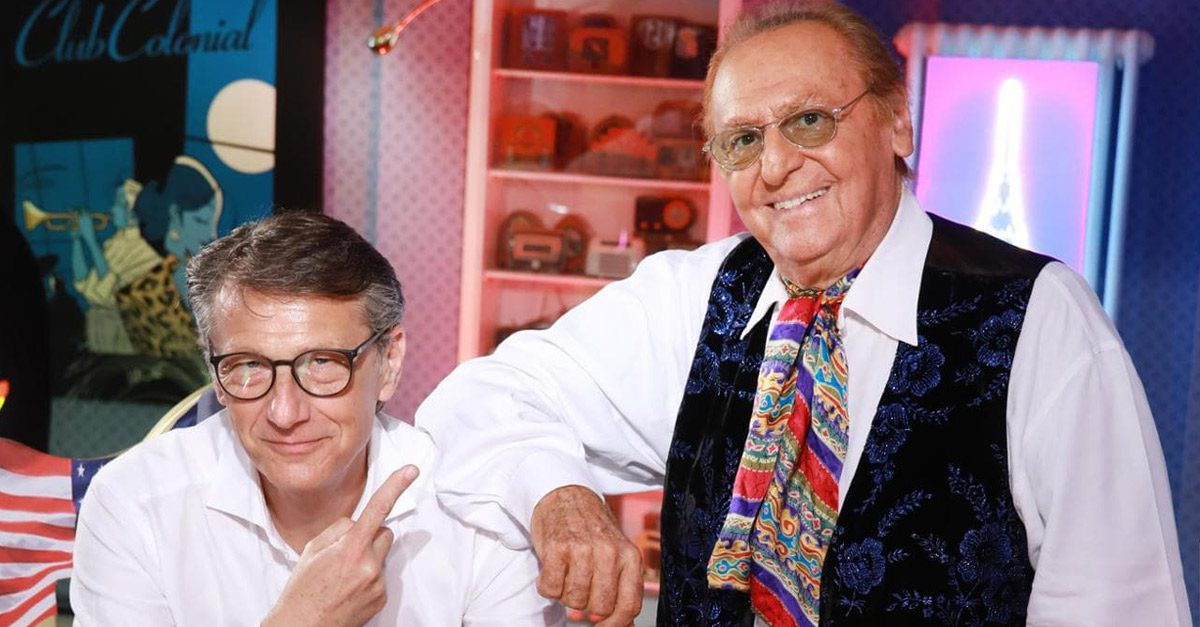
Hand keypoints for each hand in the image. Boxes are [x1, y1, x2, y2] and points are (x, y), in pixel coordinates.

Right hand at [262, 466, 419, 626]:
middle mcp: (369, 565)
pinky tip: (349, 589)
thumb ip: (339, 530)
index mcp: (350, 548)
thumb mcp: (312, 550)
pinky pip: (381, 576)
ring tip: (343, 576)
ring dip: (368, 559)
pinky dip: (368, 578)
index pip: (377, 510)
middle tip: (345, 553)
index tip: (411, 470)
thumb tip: (357, 523)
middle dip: (369, 536)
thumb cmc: (301, 590)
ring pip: (382, 556)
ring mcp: (378, 583)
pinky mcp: (382, 598)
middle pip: (384, 533)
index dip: (395, 487)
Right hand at [531, 486, 642, 625]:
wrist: (565, 496)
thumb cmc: (591, 531)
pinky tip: (553, 568)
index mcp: (629, 556)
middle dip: (586, 605)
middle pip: (598, 608)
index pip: (629, 606)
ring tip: (567, 572)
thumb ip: (622, 587)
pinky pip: (550, 589)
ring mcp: (582, 549)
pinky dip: (547, 585)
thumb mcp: (617, 553)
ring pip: (573, 600)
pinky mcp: (556, 548)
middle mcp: (609, 552)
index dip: (614, 624)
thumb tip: (625, 625)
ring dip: (565, 593)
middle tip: (581, 585)